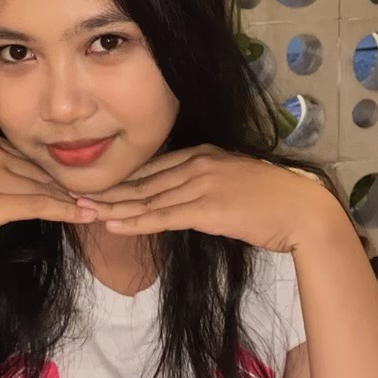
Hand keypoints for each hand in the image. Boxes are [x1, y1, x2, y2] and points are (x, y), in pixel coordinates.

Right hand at [0, 131, 93, 253]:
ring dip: (75, 199)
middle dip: (72, 184)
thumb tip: (10, 185)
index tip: (81, 182)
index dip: (57, 174)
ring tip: (104, 206)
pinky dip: (67, 210)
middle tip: (106, 194)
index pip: (31, 156)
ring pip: (45, 187)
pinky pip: (41, 204)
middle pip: (43, 170)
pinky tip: (86, 215)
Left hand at [75, 145, 335, 253]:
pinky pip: (162, 216)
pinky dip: (134, 221)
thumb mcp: (233, 183)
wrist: (303, 212)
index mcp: (203, 154)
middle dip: (108, 190)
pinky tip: (112, 224)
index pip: (152, 167)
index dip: (122, 178)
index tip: (96, 184)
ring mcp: (201, 184)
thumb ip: (205, 185)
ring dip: (112, 206)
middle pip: (143, 180)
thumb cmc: (273, 202)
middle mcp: (197, 164)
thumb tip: (183, 198)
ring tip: (82, 210)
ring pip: (146, 198)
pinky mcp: (207, 208)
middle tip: (73, 195)